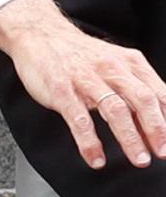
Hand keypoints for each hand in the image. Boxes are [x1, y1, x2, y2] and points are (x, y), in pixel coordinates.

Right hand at [0, 0, 165, 168]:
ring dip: (130, 138)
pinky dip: (89, 142)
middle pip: (141, 101)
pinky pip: (79, 120)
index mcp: (130, 64)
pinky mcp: (62, 92)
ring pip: (115, 110)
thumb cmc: (79, 56)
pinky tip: (96, 158)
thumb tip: (155, 117)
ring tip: (138, 159)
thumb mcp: (115, 64)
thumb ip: (134, 87)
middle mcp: (112, 70)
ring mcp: (86, 81)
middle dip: (155, 129)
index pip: (158, 93)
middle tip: (161, 153)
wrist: (42, 36)